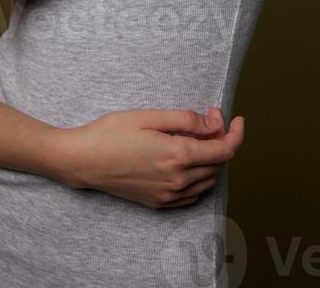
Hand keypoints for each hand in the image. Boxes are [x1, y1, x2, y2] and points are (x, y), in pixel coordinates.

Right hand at [59, 107, 243, 208]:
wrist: (83, 161)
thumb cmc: (111, 133)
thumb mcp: (149, 116)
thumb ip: (185, 120)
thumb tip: (212, 123)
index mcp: (177, 156)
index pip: (224, 150)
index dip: (235, 133)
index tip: (236, 118)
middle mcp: (177, 180)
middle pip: (218, 164)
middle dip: (220, 139)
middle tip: (208, 118)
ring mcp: (168, 195)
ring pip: (207, 180)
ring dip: (211, 159)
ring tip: (197, 136)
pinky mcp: (158, 203)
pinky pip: (192, 194)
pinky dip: (199, 177)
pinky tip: (187, 160)